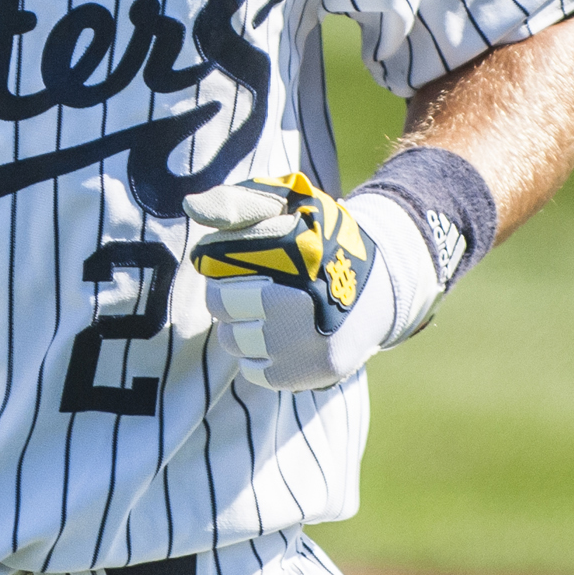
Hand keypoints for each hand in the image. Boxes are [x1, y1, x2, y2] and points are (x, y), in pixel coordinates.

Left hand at [184, 174, 437, 390]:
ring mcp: (311, 344)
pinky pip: (257, 372)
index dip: (218, 272)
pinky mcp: (318, 372)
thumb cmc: (321, 241)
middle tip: (247, 288)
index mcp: (295, 260)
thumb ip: (238, 203)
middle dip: (226, 298)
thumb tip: (191, 207)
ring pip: (235, 343)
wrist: (382, 285)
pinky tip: (276, 337)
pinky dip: (257, 356)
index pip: (222, 279)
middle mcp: (302, 307)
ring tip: (261, 313)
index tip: (231, 266)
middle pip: (223, 310)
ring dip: (238, 328)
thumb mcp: (287, 205)